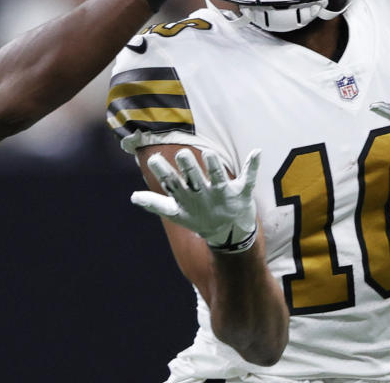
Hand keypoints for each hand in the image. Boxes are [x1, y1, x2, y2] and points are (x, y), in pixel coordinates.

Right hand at [131, 148, 260, 252]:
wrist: (229, 236)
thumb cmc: (200, 219)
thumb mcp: (176, 214)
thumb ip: (155, 204)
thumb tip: (133, 197)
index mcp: (187, 199)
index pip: (172, 183)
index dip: (163, 172)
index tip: (155, 159)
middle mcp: (204, 195)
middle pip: (194, 178)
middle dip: (189, 167)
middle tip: (183, 155)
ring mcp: (224, 194)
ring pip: (219, 177)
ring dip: (215, 166)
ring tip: (209, 154)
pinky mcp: (242, 193)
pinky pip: (248, 178)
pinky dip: (252, 165)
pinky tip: (257, 151)